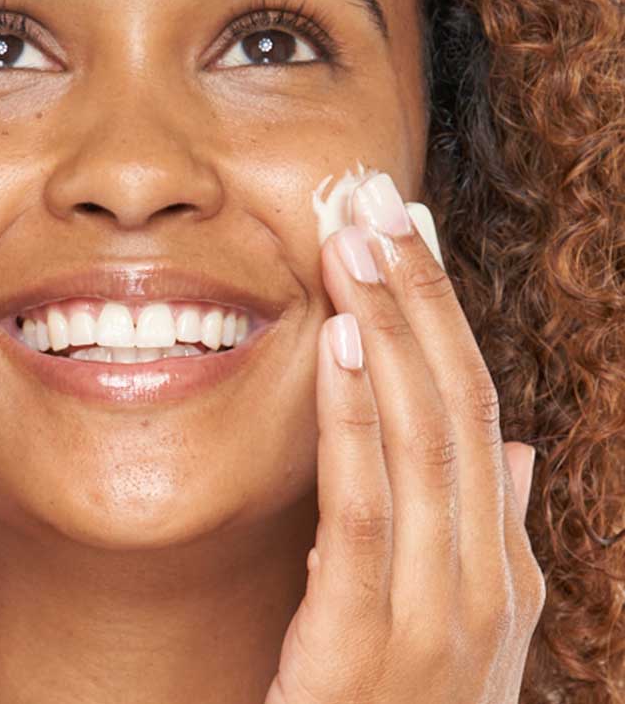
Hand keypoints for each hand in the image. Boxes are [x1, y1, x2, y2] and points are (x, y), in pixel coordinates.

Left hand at [265, 172, 544, 703]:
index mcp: (497, 570)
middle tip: (380, 200)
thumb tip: (507, 448)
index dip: (443, 313)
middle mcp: (483, 584)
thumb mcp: (448, 625)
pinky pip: (366, 507)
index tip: (409, 230)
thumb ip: (479, 535)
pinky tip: (338, 340)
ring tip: (360, 239)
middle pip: (458, 405)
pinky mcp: (362, 646)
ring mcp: (435, 619)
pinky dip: (356, 416)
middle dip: (421, 295)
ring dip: (391, 329)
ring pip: (424, 439)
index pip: (476, 408)